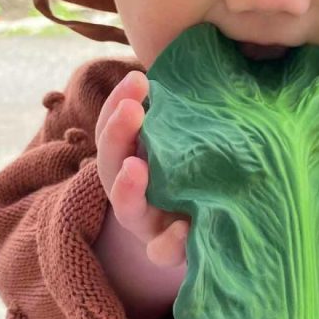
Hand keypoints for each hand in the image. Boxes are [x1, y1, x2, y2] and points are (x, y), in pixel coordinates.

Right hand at [95, 69, 189, 266]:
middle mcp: (133, 191)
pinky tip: (184, 229)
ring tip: (137, 168)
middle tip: (133, 109)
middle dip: (118, 135)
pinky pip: (163, 253)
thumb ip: (187, 116)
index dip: (119, 104)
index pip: (116, 127)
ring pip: (128, 210)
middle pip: (113, 164)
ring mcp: (148, 224)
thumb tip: (205, 65)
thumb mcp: (188, 143)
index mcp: (133, 158)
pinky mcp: (168, 253)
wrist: (206, 232)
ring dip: (129, 188)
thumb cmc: (196, 173)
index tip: (137, 78)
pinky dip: (170, 242)